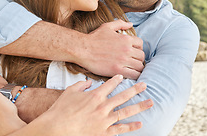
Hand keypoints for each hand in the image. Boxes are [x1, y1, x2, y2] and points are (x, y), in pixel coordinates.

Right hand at [37, 75, 152, 135]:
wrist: (56, 128)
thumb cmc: (61, 109)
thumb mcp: (70, 92)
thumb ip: (81, 84)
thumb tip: (89, 81)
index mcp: (95, 95)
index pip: (109, 84)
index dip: (117, 79)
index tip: (122, 76)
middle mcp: (103, 106)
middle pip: (123, 96)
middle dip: (135, 89)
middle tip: (145, 85)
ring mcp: (104, 120)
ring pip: (126, 111)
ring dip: (139, 107)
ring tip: (150, 102)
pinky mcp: (103, 132)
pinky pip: (120, 129)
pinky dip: (130, 126)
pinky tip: (140, 124)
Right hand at [79, 20, 144, 78]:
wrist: (83, 49)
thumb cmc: (93, 38)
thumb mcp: (107, 27)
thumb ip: (120, 24)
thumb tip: (130, 24)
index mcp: (126, 39)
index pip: (140, 44)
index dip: (138, 48)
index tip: (133, 52)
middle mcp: (127, 50)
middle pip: (142, 56)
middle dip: (138, 59)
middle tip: (132, 61)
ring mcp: (123, 60)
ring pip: (140, 67)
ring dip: (137, 68)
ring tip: (132, 69)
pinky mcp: (118, 70)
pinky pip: (134, 75)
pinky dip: (134, 76)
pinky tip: (129, 74)